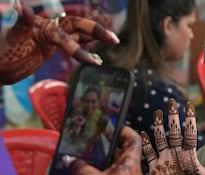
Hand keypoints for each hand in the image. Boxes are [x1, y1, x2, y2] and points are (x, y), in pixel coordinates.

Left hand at [0, 3, 118, 83]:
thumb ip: (21, 24)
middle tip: (114, 40)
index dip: (81, 44)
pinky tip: (93, 49)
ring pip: (77, 33)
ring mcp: (50, 38)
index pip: (67, 32)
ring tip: (111, 41)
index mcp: (42, 26)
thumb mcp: (11, 40)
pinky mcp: (50, 47)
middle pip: (77, 26)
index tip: (91, 60)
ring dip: (93, 36)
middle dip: (96, 31)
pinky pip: (71, 43)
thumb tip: (21, 6)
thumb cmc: (0, 54)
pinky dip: (83, 45)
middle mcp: (49, 29)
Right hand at [64, 126, 146, 174]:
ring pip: (117, 173)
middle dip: (108, 153)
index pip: (133, 140)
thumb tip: (69, 160)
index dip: (124, 130)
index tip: (114, 127)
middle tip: (96, 148)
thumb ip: (77, 166)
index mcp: (131, 166)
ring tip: (86, 170)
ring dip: (101, 170)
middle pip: (124, 156)